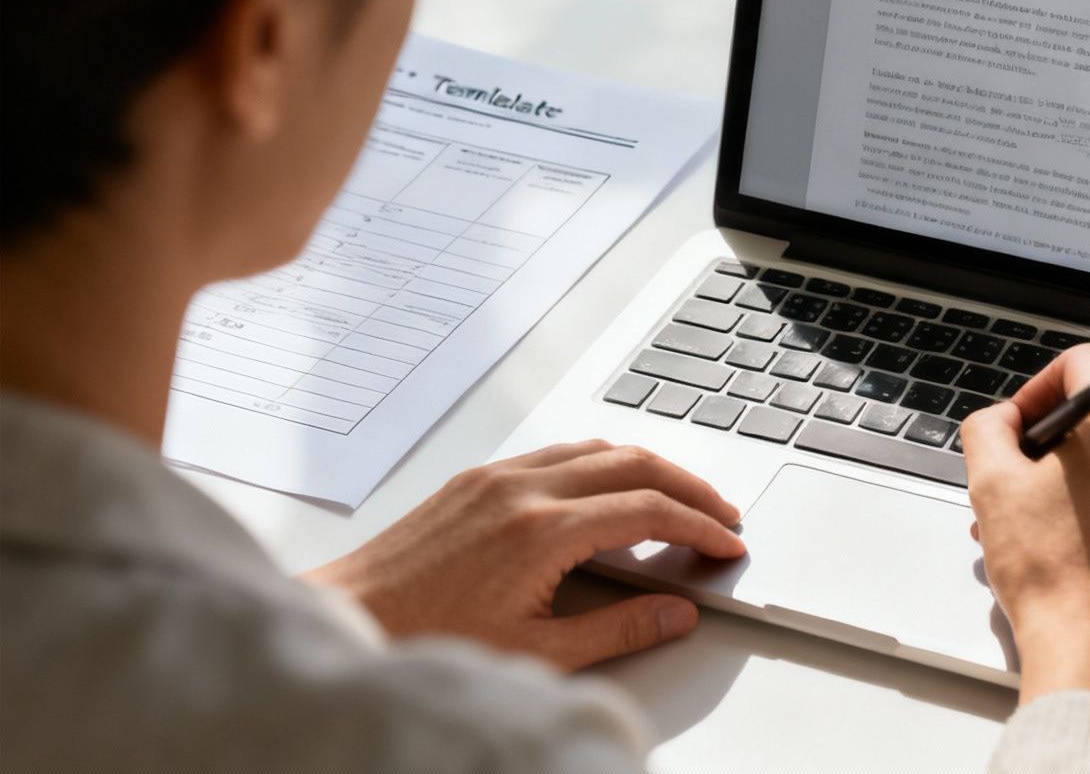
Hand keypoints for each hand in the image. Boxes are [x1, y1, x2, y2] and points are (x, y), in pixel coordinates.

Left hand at [304, 440, 744, 670]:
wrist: (350, 618)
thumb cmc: (428, 638)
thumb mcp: (535, 653)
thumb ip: (617, 631)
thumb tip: (674, 614)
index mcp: (543, 532)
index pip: (648, 511)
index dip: (699, 527)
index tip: (726, 545)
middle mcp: (523, 490)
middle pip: (634, 463)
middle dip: (689, 486)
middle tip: (720, 514)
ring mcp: (498, 477)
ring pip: (597, 449)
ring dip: (648, 468)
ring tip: (677, 499)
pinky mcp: (477, 479)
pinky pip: (558, 453)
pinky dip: (602, 463)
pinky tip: (610, 489)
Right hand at [960, 344, 1089, 727]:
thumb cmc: (1052, 574)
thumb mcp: (992, 484)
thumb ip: (988, 427)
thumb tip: (1002, 420)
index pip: (1080, 363)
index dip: (1039, 387)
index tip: (1022, 426)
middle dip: (1051, 445)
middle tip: (1017, 485)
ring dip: (1075, 479)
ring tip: (1035, 524)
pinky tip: (1072, 544)